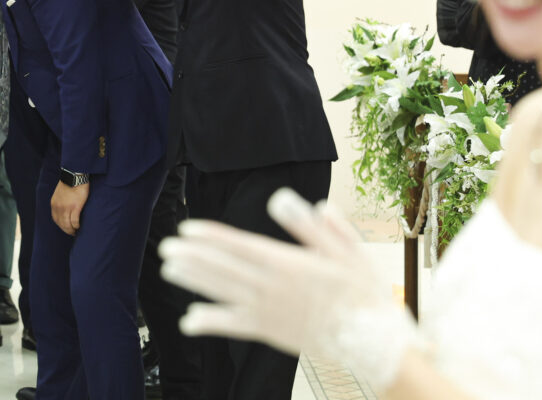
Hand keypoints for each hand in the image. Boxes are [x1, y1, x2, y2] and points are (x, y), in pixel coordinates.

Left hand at [50, 181, 88, 235]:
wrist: (74, 175)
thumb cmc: (70, 182)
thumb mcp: (59, 193)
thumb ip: (60, 202)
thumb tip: (64, 208)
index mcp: (54, 204)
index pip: (56, 219)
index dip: (61, 225)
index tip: (66, 228)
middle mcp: (58, 208)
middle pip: (62, 224)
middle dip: (67, 230)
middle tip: (72, 233)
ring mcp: (67, 208)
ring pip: (68, 225)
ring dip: (72, 230)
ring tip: (76, 231)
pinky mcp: (75, 207)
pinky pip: (75, 221)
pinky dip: (77, 225)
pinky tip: (79, 226)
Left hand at [159, 188, 416, 390]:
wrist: (375, 343)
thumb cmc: (362, 292)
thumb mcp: (346, 251)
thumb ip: (312, 226)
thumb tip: (282, 197)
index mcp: (290, 264)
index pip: (241, 247)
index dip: (212, 238)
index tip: (188, 229)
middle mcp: (274, 288)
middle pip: (225, 269)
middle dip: (193, 257)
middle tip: (166, 247)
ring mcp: (270, 312)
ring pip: (224, 293)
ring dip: (194, 282)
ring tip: (169, 270)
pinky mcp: (270, 332)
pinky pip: (236, 326)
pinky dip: (212, 323)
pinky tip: (189, 321)